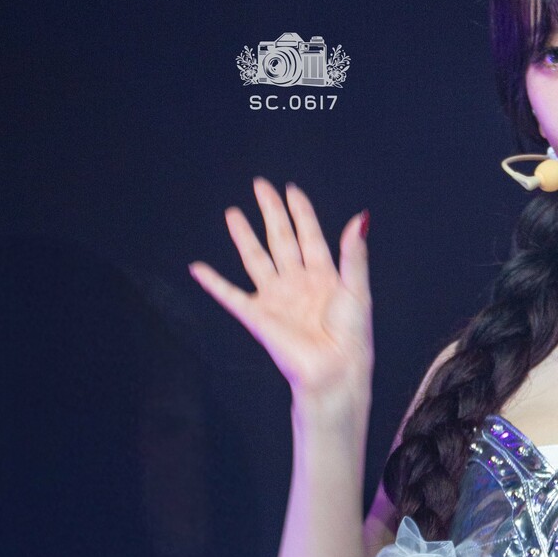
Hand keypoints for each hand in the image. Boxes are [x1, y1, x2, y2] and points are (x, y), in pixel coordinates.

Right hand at [189, 178, 371, 406]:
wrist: (334, 370)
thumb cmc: (351, 337)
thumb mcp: (357, 289)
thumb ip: (354, 255)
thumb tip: (359, 219)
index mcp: (324, 277)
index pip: (310, 235)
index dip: (301, 213)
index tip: (291, 190)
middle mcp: (298, 284)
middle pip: (281, 240)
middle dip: (270, 213)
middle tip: (260, 186)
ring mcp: (276, 299)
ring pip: (256, 259)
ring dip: (244, 237)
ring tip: (232, 213)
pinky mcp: (258, 317)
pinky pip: (230, 296)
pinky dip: (213, 282)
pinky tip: (198, 268)